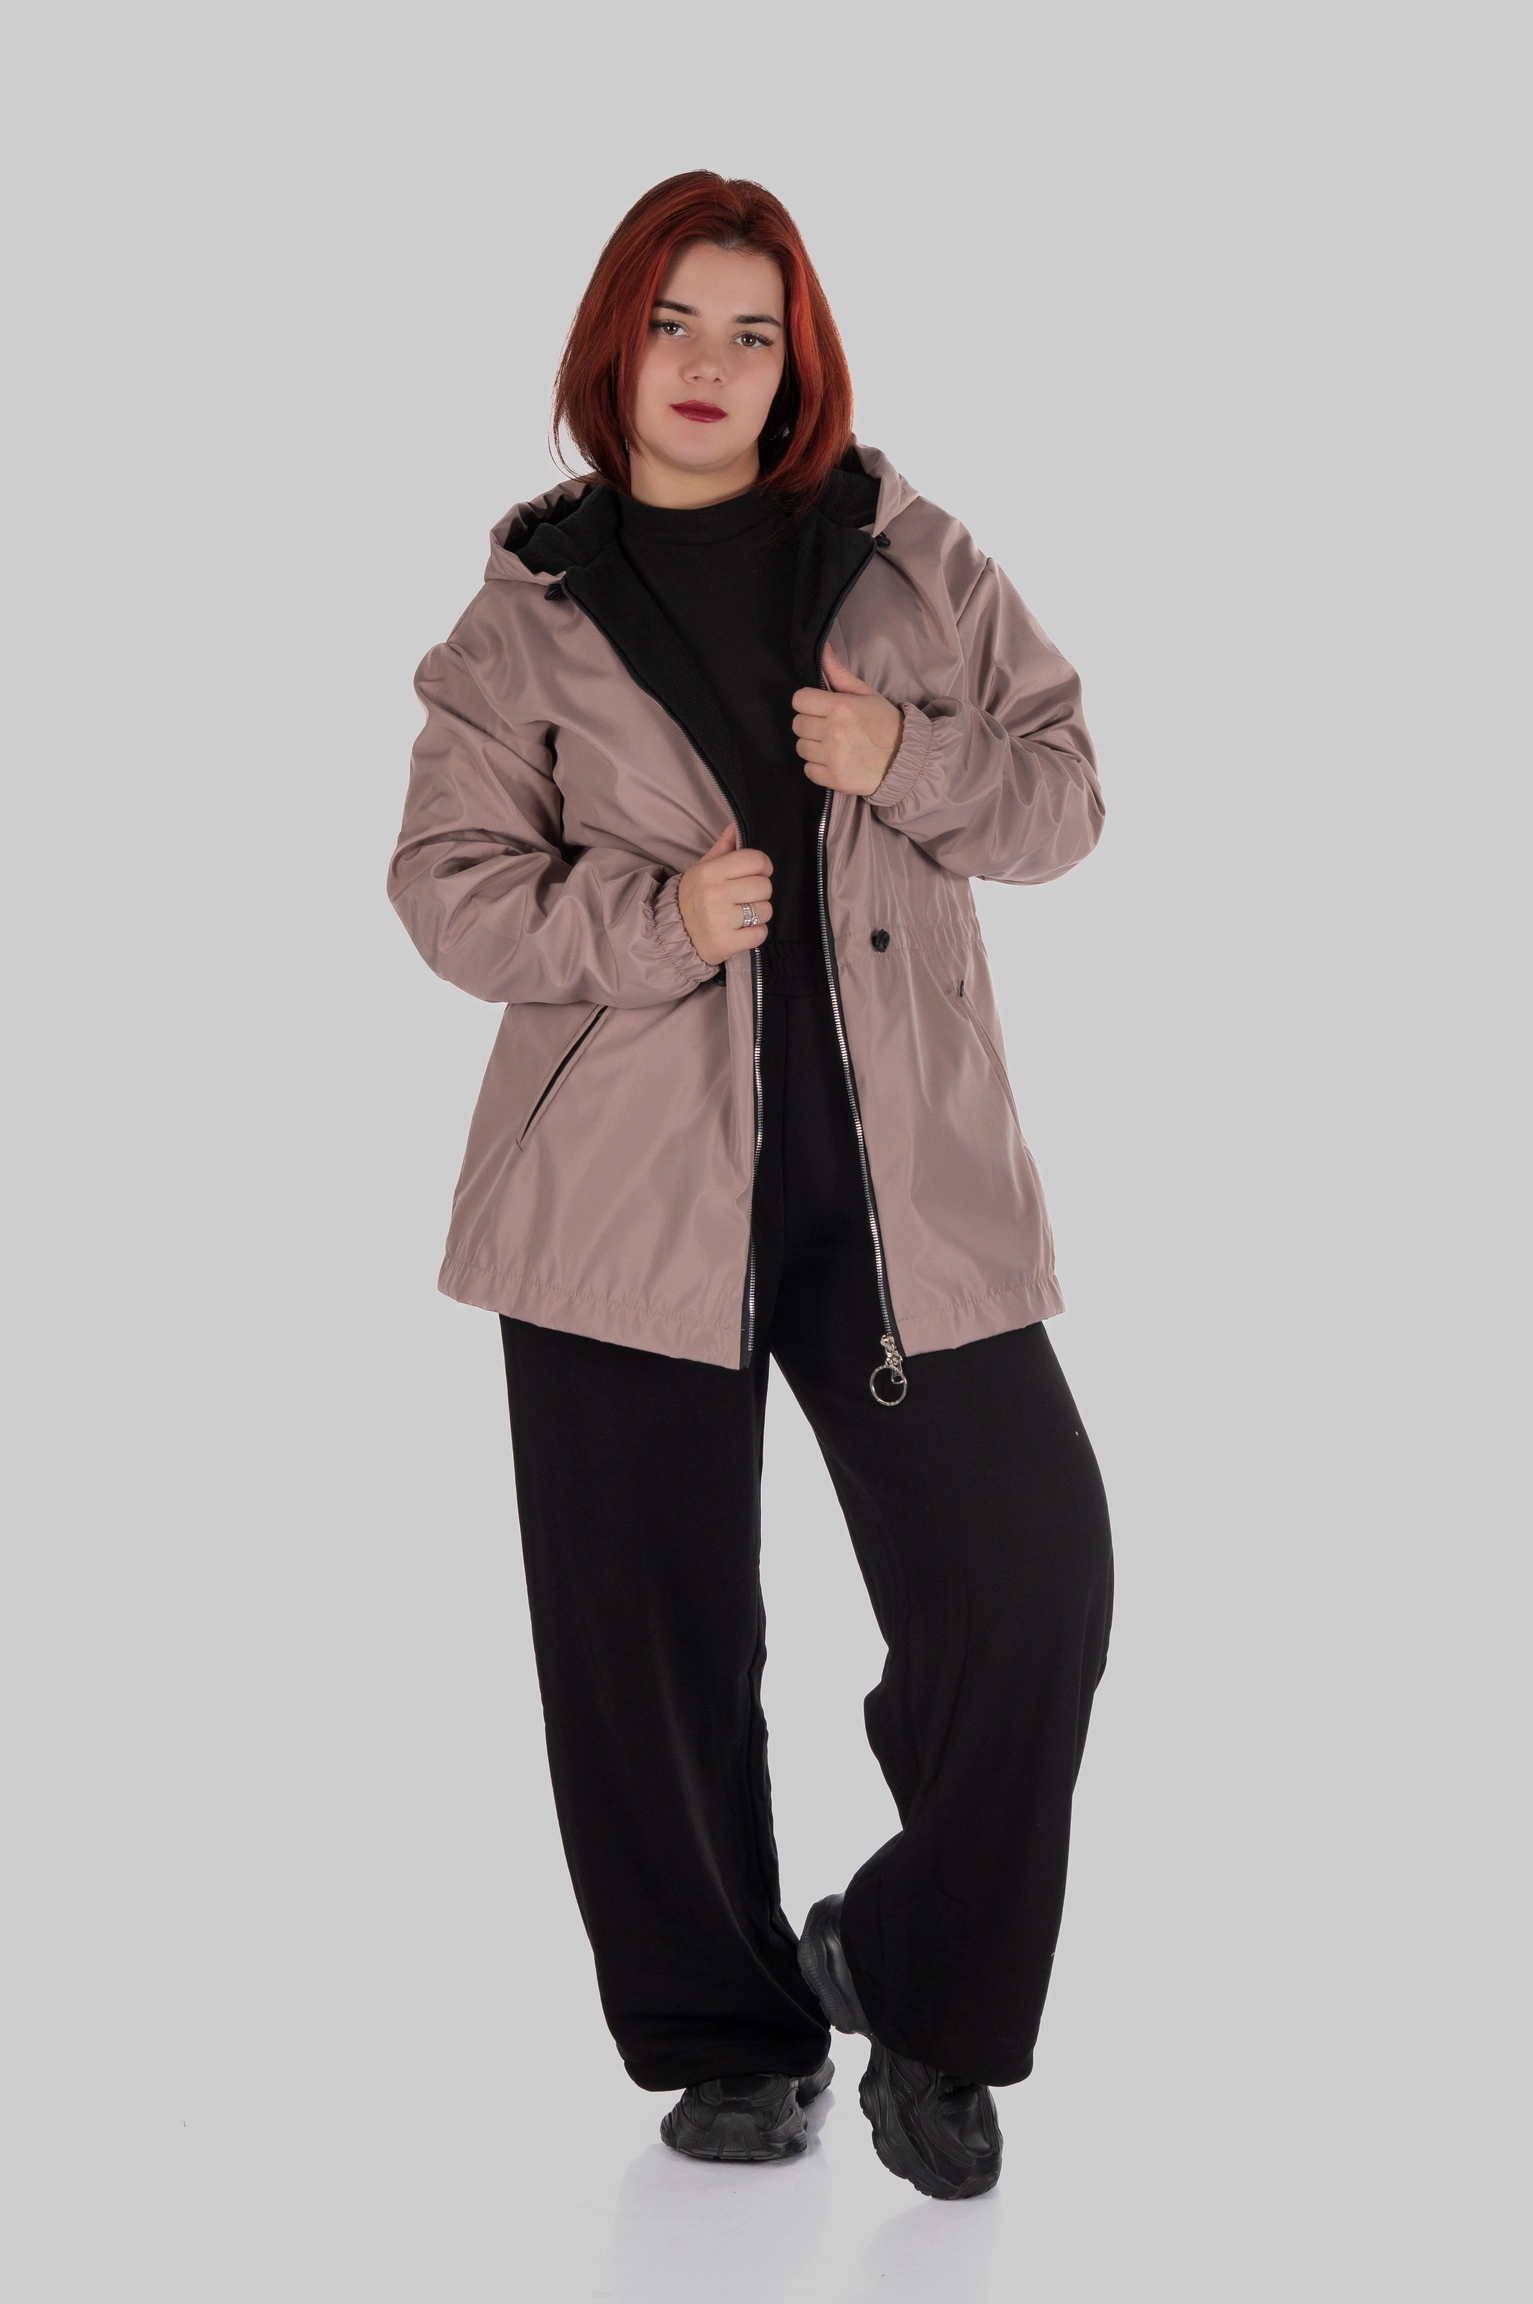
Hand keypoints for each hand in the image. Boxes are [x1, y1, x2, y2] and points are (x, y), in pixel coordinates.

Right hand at [677, 821, 773, 965]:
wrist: (672, 933)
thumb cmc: (693, 897)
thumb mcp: (703, 868)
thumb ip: (724, 847)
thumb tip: (736, 824)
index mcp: (710, 872)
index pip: (756, 860)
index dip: (763, 866)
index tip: (757, 873)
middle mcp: (714, 894)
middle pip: (764, 886)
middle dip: (760, 892)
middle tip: (746, 897)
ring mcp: (720, 920)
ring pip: (765, 911)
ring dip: (759, 914)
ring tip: (743, 915)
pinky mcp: (726, 943)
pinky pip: (760, 934)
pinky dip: (755, 933)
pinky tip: (741, 930)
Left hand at [791, 642, 903, 796]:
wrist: (908, 760)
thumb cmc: (886, 723)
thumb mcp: (866, 694)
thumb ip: (839, 674)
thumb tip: (822, 649)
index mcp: (841, 707)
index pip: (799, 700)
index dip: (807, 703)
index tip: (818, 708)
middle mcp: (834, 731)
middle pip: (798, 724)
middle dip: (810, 724)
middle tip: (829, 728)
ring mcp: (833, 757)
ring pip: (801, 748)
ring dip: (813, 746)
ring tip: (833, 745)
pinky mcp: (834, 779)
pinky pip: (808, 770)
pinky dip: (819, 767)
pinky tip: (835, 761)